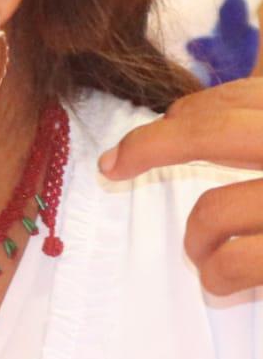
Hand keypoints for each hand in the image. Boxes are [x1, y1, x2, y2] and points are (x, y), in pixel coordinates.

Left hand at [100, 79, 262, 295]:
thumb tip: (218, 78)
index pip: (240, 100)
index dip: (185, 117)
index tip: (153, 132)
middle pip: (217, 131)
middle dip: (153, 146)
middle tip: (114, 165)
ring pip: (220, 207)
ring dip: (196, 234)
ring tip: (199, 250)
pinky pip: (244, 263)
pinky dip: (220, 273)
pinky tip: (218, 279)